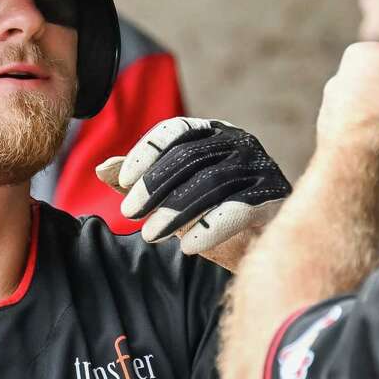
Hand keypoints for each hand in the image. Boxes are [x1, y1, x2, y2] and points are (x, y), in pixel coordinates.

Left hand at [96, 117, 290, 256]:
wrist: (259, 248)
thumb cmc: (210, 215)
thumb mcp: (170, 197)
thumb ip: (140, 183)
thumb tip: (102, 169)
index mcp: (212, 133)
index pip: (176, 131)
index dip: (147, 152)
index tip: (123, 182)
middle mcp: (238, 142)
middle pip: (190, 155)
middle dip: (154, 185)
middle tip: (129, 213)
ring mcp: (260, 167)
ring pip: (212, 182)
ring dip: (175, 209)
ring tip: (150, 234)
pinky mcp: (276, 198)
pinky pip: (241, 208)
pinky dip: (211, 227)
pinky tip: (188, 247)